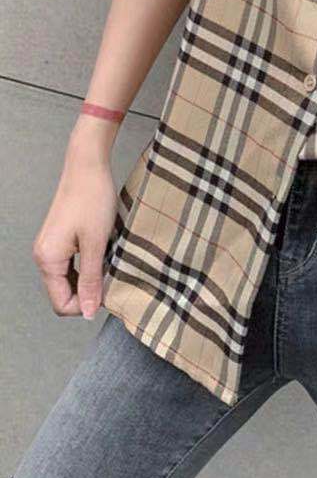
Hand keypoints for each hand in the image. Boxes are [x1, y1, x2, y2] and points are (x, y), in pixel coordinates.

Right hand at [32, 132, 117, 318]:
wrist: (88, 166)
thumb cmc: (92, 198)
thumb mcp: (96, 244)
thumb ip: (90, 280)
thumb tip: (87, 312)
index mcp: (48, 259)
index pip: (61, 303)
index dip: (86, 305)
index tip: (108, 291)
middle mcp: (43, 255)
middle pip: (63, 293)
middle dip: (88, 292)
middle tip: (111, 276)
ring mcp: (50, 247)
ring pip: (68, 280)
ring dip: (89, 279)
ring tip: (108, 263)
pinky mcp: (60, 239)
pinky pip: (71, 265)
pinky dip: (87, 266)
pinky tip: (103, 255)